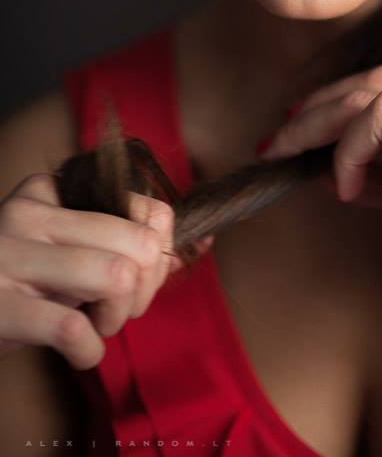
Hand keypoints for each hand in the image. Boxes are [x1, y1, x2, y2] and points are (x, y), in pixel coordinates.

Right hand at [0, 172, 211, 369]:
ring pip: (114, 276)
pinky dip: (89, 349)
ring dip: (117, 316)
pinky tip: (80, 350)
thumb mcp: (70, 246)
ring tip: (97, 325)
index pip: (146, 208)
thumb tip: (203, 241)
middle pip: (137, 244)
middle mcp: (30, 212)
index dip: (158, 254)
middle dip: (143, 290)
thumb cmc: (24, 281)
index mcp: (53, 189)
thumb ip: (126, 241)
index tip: (138, 279)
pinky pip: (70, 327)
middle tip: (118, 310)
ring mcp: (9, 256)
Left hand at [261, 64, 381, 381]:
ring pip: (381, 102)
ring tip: (344, 187)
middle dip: (315, 113)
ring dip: (342, 143)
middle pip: (374, 83)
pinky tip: (379, 194)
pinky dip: (378, 166)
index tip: (294, 125)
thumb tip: (334, 173)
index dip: (332, 97)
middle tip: (280, 148)